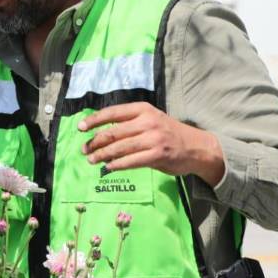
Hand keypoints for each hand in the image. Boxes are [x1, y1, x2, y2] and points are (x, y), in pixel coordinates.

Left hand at [78, 102, 225, 186]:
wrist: (197, 146)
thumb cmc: (169, 133)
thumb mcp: (151, 120)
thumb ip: (129, 124)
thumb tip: (101, 134)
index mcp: (143, 109)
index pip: (113, 112)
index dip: (94, 120)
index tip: (80, 128)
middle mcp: (147, 121)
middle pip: (113, 132)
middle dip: (94, 142)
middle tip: (84, 150)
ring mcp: (153, 138)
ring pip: (119, 148)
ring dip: (102, 155)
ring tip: (91, 160)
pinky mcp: (157, 155)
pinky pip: (130, 161)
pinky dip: (116, 165)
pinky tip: (108, 168)